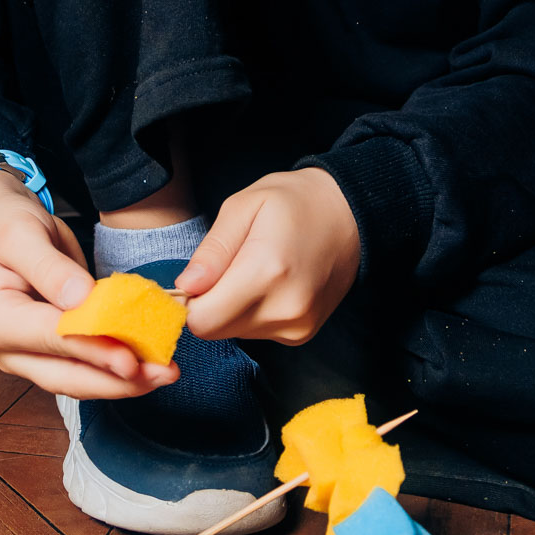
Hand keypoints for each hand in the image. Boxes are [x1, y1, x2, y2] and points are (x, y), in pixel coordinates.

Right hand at [0, 167, 178, 400]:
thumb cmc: (5, 226)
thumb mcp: (20, 235)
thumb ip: (49, 268)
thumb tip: (80, 299)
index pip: (52, 339)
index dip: (94, 351)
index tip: (130, 360)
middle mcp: (8, 349)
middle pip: (66, 375)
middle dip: (117, 380)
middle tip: (163, 373)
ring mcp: (28, 355)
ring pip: (79, 379)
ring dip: (122, 381)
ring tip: (164, 372)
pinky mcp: (50, 352)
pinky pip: (85, 366)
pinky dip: (116, 367)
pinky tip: (148, 362)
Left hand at [175, 169, 360, 343]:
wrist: (349, 213)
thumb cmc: (294, 201)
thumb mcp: (244, 206)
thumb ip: (213, 250)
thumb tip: (186, 287)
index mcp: (266, 271)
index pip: (202, 320)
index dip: (187, 302)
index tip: (193, 279)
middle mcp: (284, 308)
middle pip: (216, 330)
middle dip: (208, 304)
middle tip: (224, 267)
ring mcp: (297, 326)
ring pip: (234, 332)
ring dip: (231, 307)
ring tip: (253, 269)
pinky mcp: (302, 333)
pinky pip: (257, 332)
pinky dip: (252, 312)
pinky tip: (269, 283)